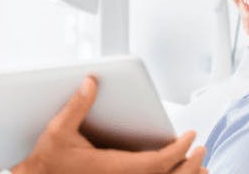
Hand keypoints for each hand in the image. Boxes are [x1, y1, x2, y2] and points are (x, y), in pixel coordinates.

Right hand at [11, 75, 206, 173]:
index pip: (154, 163)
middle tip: (201, 148)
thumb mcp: (58, 130)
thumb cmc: (47, 160)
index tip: (190, 137)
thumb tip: (92, 83)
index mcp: (110, 168)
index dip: (176, 150)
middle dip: (188, 165)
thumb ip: (77, 106)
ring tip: (200, 167)